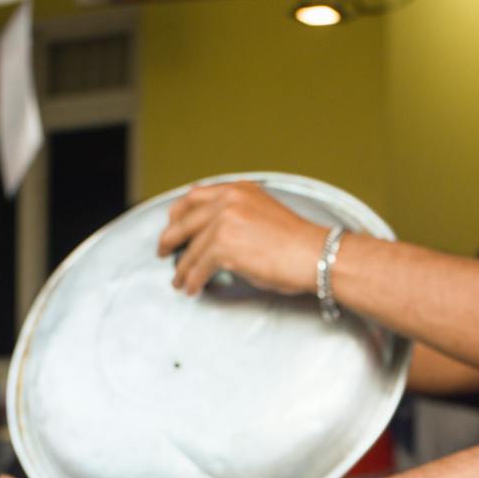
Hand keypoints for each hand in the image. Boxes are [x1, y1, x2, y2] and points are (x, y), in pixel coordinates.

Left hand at [157, 182, 328, 295]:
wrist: (314, 253)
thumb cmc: (298, 241)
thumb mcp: (264, 212)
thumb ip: (238, 214)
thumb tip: (216, 235)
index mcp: (237, 189)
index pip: (195, 196)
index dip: (179, 213)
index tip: (174, 224)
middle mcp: (227, 200)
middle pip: (184, 220)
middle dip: (169, 239)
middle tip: (164, 251)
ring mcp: (223, 222)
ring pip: (190, 249)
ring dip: (182, 268)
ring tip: (179, 280)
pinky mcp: (223, 247)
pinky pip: (198, 267)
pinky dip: (192, 280)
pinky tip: (192, 288)